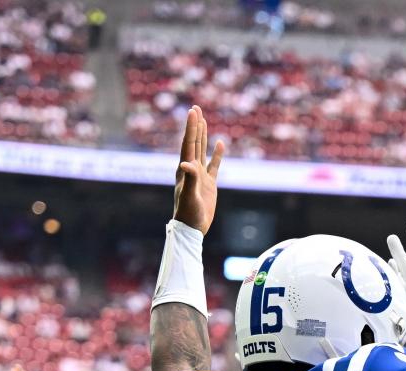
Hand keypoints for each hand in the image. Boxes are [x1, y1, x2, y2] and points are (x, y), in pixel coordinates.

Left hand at [173, 105, 223, 234]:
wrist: (192, 227)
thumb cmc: (188, 213)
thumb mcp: (190, 196)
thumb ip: (190, 179)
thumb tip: (186, 163)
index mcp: (185, 169)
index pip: (189, 143)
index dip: (191, 127)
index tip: (193, 112)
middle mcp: (191, 169)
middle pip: (193, 142)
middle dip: (195, 125)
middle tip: (196, 108)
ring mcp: (200, 175)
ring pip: (201, 150)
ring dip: (202, 135)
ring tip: (203, 120)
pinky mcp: (209, 183)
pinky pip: (214, 165)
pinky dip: (217, 154)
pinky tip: (220, 143)